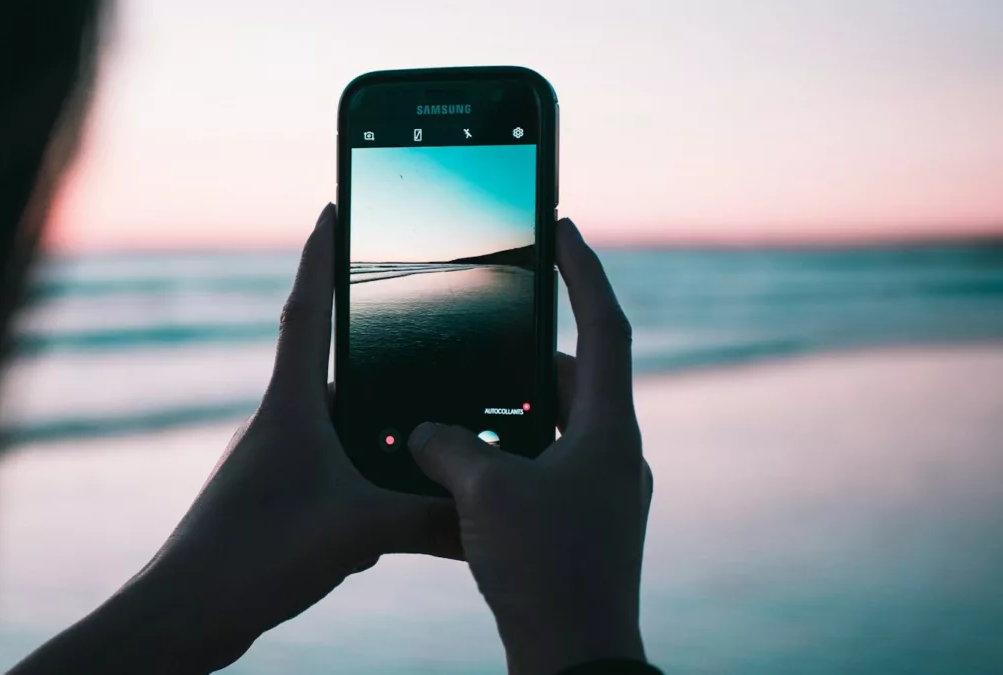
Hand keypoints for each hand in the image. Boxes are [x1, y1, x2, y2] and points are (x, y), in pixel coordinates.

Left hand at [9, 204, 459, 674]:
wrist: (186, 614)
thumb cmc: (254, 556)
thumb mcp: (359, 530)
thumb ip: (429, 517)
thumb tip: (485, 514)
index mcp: (291, 405)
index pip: (308, 309)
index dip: (321, 255)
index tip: (332, 207)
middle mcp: (279, 423)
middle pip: (332, 367)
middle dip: (371, 348)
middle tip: (418, 328)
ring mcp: (274, 463)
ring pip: (337, 426)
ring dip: (373, 424)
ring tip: (424, 431)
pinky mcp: (277, 501)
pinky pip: (333, 471)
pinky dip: (366, 476)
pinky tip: (395, 505)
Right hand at [406, 218, 652, 674]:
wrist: (576, 659)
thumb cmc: (546, 572)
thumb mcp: (484, 493)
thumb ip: (447, 445)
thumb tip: (424, 433)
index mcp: (609, 430)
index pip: (605, 325)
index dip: (583, 271)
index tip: (562, 229)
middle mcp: (615, 455)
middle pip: (576, 377)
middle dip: (526, 353)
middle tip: (484, 334)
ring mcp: (602, 492)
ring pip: (556, 427)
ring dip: (512, 410)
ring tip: (460, 403)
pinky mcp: (582, 525)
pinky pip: (545, 468)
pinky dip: (509, 455)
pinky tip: (464, 468)